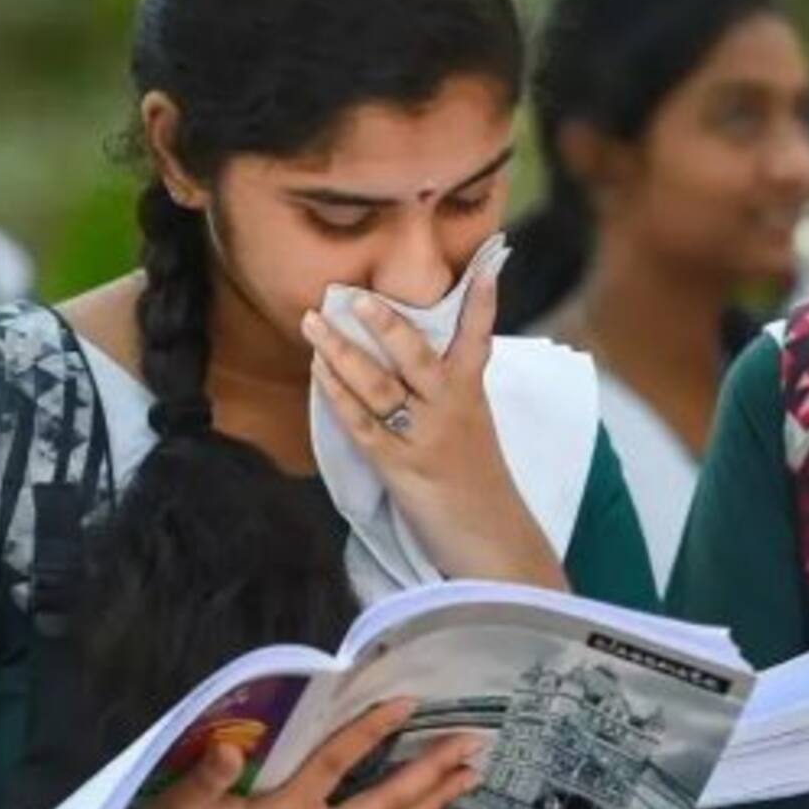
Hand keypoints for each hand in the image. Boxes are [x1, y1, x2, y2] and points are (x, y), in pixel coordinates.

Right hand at [88, 699, 481, 808]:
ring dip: (430, 803)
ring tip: (467, 777)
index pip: (335, 767)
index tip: (407, 703)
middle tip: (472, 746)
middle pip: (384, 806)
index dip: (371, 732)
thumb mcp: (178, 807)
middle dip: (431, 775)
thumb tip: (232, 746)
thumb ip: (210, 776)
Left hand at [302, 262, 563, 586]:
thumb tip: (408, 366)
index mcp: (473, 398)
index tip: (484, 265)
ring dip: (343, 352)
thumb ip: (447, 397)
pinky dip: (338, 396)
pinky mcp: (402, 468)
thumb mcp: (472, 431)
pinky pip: (363, 425)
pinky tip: (320, 374)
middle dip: (385, 323)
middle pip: (417, 357)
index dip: (481, 302)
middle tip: (354, 295)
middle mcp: (452, 411)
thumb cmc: (479, 487)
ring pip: (381, 386)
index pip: (478, 340)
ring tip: (314, 323)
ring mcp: (426, 438)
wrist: (494, 542)